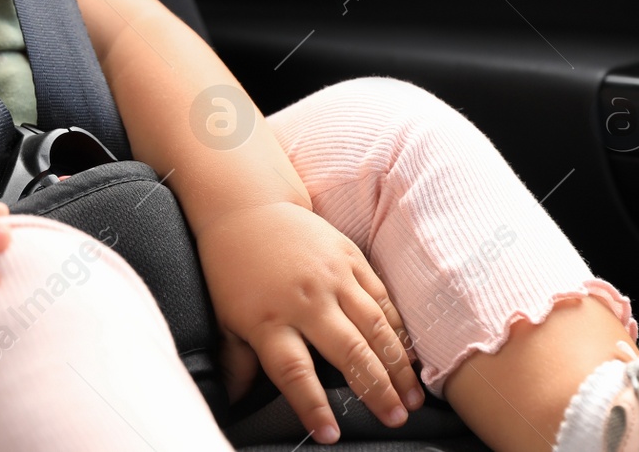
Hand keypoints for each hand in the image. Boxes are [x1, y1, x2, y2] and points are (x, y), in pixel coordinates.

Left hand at [193, 200, 423, 443]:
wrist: (247, 208)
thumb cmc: (233, 268)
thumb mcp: (226, 318)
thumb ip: (237, 363)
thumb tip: (234, 403)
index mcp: (269, 319)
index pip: (294, 371)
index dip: (313, 405)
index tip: (330, 434)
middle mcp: (304, 299)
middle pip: (347, 351)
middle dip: (375, 389)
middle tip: (395, 418)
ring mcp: (331, 276)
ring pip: (374, 326)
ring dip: (397, 365)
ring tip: (412, 396)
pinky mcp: (350, 258)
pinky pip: (381, 297)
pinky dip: (398, 328)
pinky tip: (410, 353)